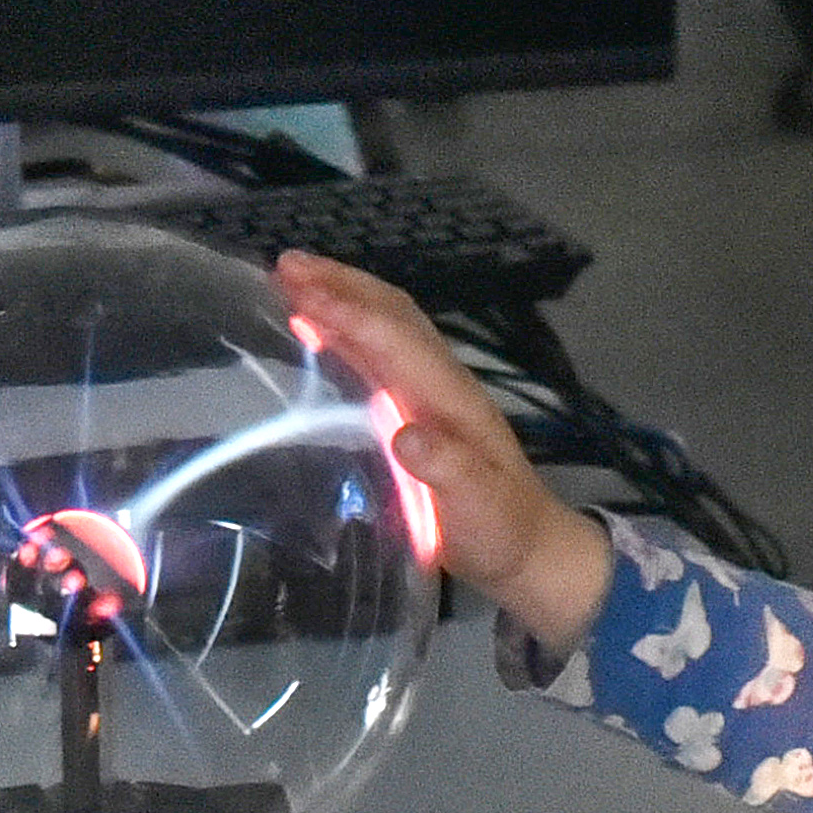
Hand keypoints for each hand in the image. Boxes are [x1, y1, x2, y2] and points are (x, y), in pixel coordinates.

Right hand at [274, 254, 611, 651]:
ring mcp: (428, 392)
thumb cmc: (500, 529)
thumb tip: (407, 435)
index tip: (302, 291)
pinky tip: (313, 325)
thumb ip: (449, 471)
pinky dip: (343, 329)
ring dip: (340, 295)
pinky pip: (376, 353)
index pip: (396, 341)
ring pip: (383, 326)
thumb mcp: (481, 508)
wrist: (528, 548)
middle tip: (285, 264)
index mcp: (450, 398)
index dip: (351, 314)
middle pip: (391, 315)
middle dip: (341, 284)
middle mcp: (439, 382)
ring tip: (290, 276)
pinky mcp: (414, 407)